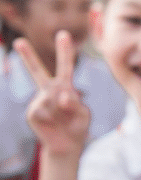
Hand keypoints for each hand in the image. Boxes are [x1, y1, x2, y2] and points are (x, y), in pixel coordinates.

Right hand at [14, 31, 89, 157]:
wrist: (66, 145)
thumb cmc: (77, 126)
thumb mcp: (84, 113)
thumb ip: (75, 102)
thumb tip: (61, 95)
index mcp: (65, 87)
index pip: (65, 66)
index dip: (65, 51)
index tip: (63, 34)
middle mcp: (50, 91)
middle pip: (37, 71)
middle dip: (28, 56)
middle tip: (19, 41)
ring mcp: (39, 101)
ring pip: (49, 96)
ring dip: (63, 109)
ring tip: (65, 119)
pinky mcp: (33, 113)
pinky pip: (44, 110)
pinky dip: (52, 117)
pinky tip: (53, 123)